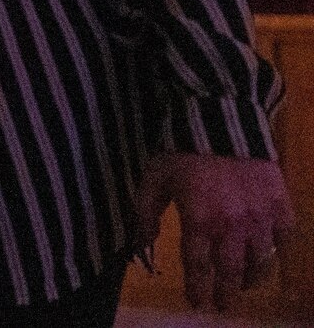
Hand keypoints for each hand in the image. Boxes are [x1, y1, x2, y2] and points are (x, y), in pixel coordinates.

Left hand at [135, 152, 293, 309]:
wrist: (220, 119)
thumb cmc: (181, 149)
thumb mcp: (153, 180)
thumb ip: (145, 215)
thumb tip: (139, 246)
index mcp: (200, 223)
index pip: (198, 267)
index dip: (197, 288)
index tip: (197, 303)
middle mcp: (233, 227)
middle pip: (231, 271)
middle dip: (225, 292)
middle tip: (222, 305)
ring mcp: (261, 217)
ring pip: (261, 260)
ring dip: (251, 277)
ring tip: (243, 284)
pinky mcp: (281, 204)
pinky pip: (284, 237)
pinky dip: (277, 250)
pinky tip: (269, 254)